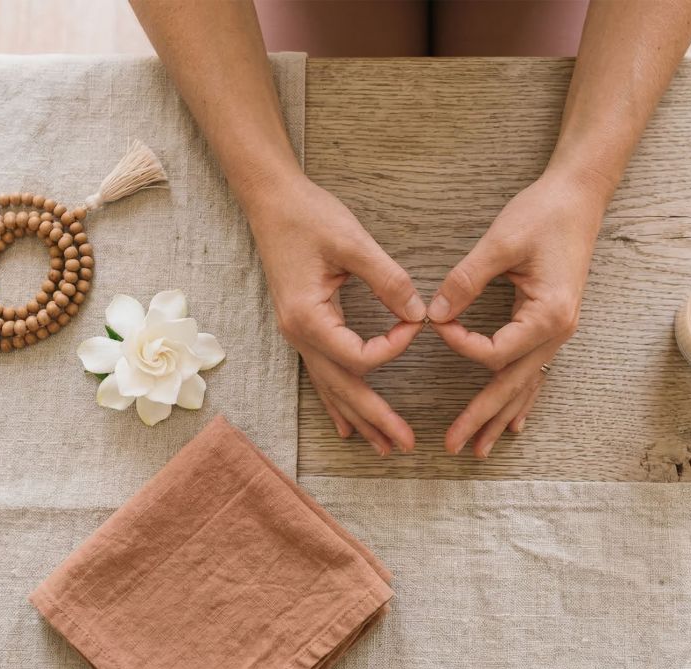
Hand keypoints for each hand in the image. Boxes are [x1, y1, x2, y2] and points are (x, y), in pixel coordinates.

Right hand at [245, 173, 425, 455]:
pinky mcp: (302, 327)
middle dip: (376, 417)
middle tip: (405, 445)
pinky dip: (338, 400)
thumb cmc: (309, 216)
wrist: (271, 200)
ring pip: (331, 387)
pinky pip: (321, 373)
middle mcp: (298, 334)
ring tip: (382, 446)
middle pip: (342, 388)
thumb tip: (419, 314)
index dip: (394, 347)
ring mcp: (296, 335)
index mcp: (308, 317)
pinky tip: (348, 424)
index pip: (359, 355)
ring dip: (359, 416)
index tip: (418, 323)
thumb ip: (388, 280)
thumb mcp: (352, 242)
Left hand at [427, 171, 607, 456]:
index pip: (496, 351)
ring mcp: (558, 332)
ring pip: (525, 386)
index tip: (437, 323)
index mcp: (549, 314)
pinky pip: (533, 371)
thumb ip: (466, 280)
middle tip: (453, 445)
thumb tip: (435, 313)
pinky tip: (512, 424)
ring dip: (499, 416)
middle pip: (513, 385)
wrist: (578, 197)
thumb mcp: (500, 242)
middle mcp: (558, 332)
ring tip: (478, 448)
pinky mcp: (551, 325)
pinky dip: (519, 398)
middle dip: (482, 416)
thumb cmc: (542, 214)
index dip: (461, 344)